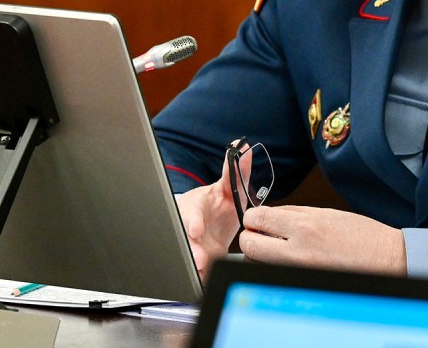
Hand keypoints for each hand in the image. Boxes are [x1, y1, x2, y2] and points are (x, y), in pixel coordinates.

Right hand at [174, 140, 251, 278]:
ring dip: (194, 264)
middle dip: (191, 249)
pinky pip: (195, 269)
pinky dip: (199, 276)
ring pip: (188, 255)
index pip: (190, 212)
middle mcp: (189, 227)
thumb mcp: (227, 187)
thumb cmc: (217, 203)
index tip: (197, 229)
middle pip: (185, 239)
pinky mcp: (197, 259)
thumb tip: (242, 147)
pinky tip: (203, 280)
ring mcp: (191, 244)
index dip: (192, 221)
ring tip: (201, 271)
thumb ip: (235, 171)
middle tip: (199, 259)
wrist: (210, 224)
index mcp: (195, 207)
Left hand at [239, 205, 406, 275]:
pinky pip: (276, 273)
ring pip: (258, 263)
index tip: (256, 218)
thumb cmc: (362, 235)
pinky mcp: (301, 283)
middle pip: (249, 245)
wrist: (386, 259)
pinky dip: (276, 266)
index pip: (258, 219)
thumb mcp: (326, 214)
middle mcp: (297, 251)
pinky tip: (291, 260)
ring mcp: (298, 271)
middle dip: (249, 237)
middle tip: (260, 233)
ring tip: (278, 248)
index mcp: (305, 227)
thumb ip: (293, 215)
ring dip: (260, 254)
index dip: (252, 217)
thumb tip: (268, 216)